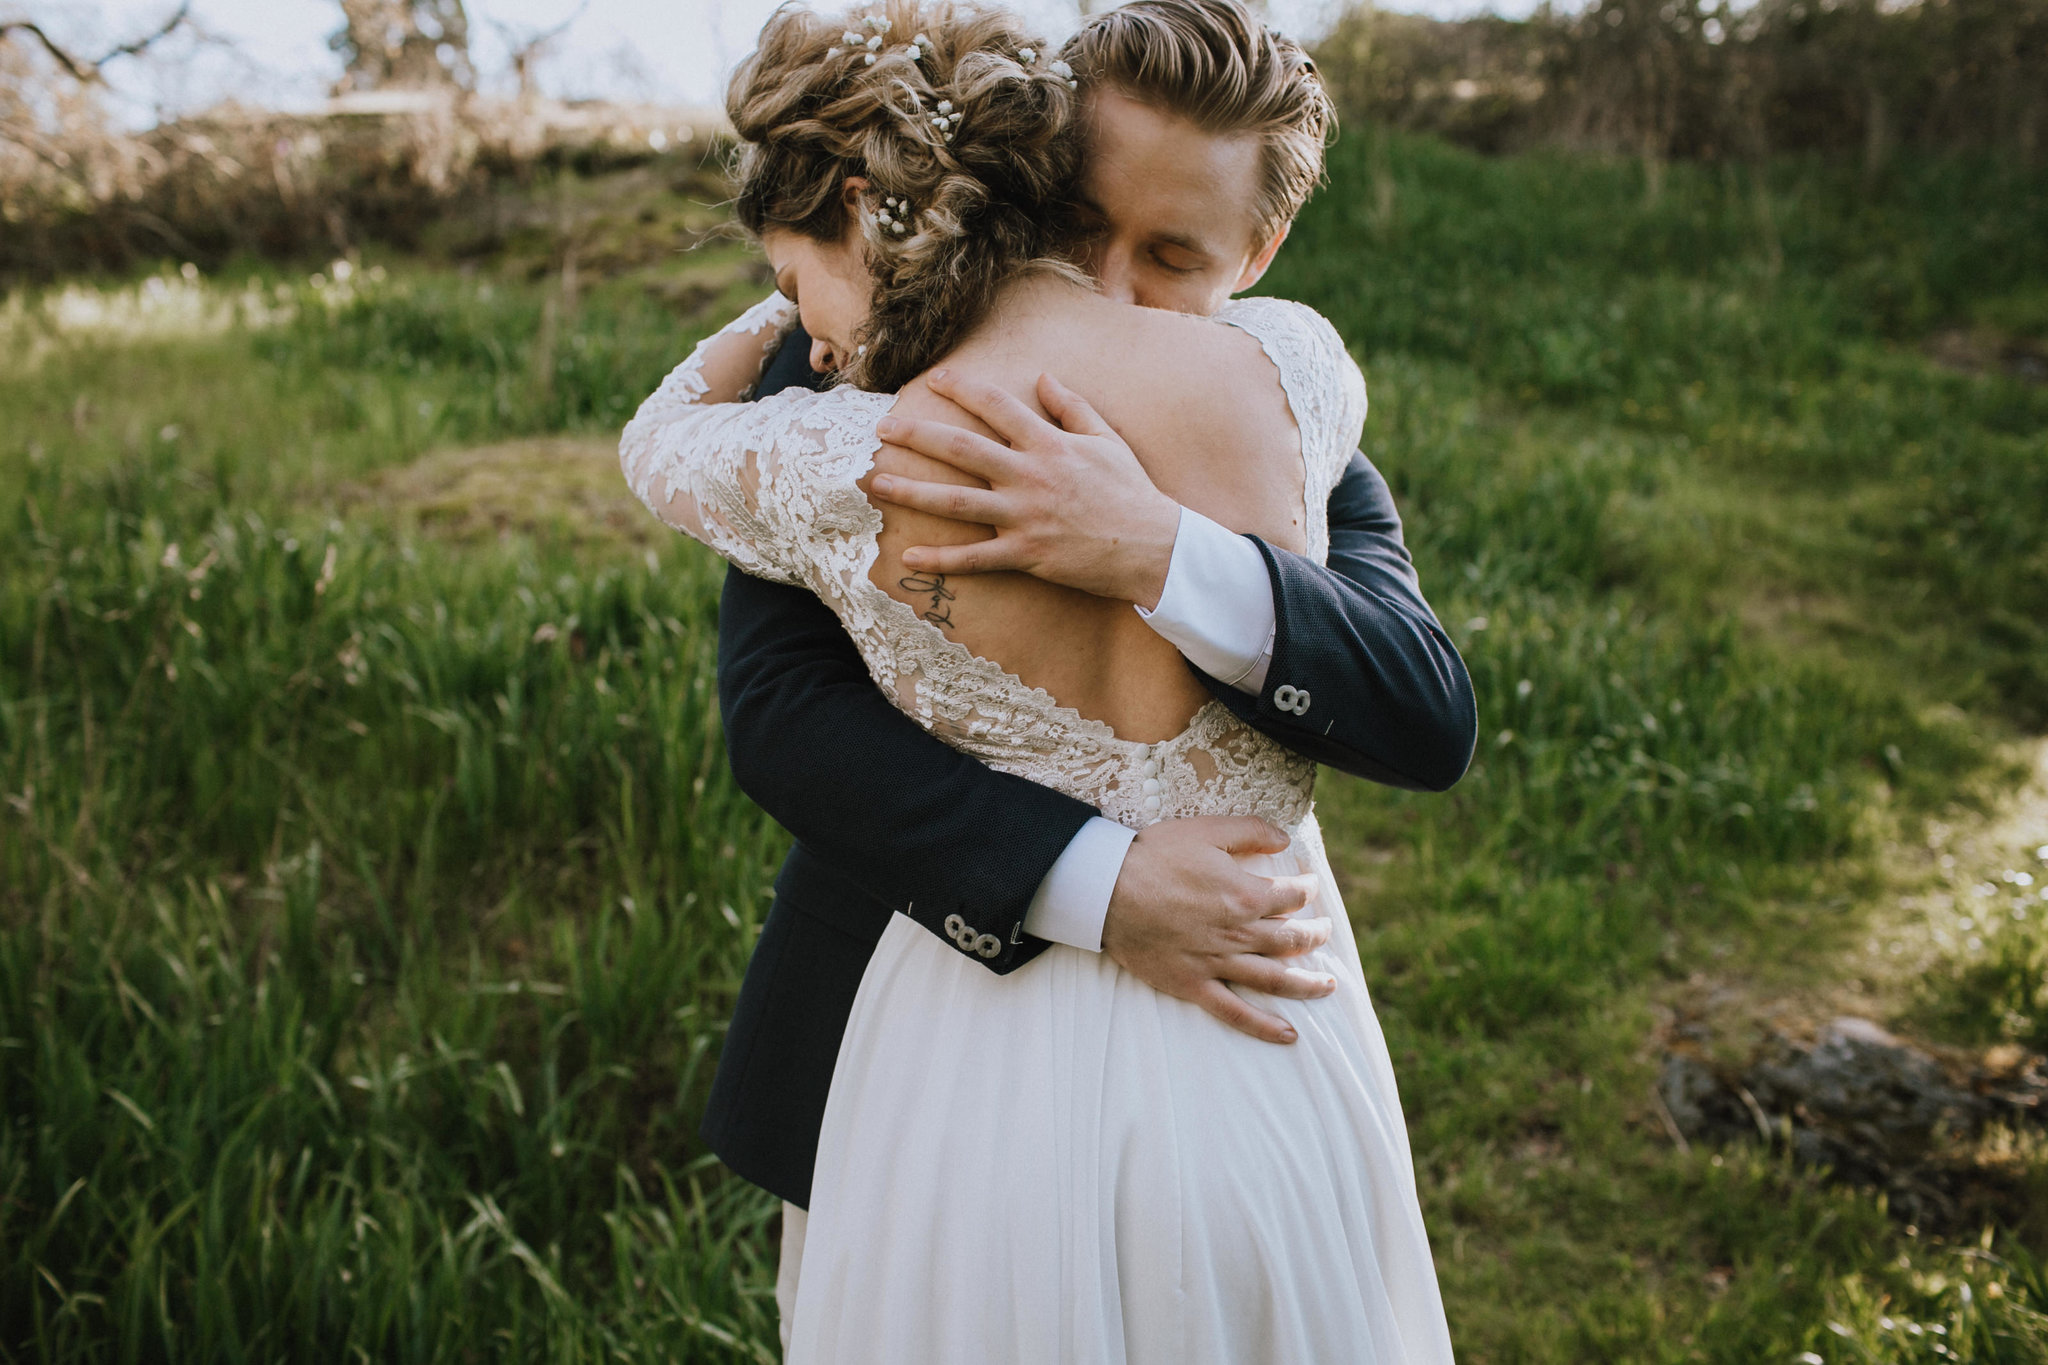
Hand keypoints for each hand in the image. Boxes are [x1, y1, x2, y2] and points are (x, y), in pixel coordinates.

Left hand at [869, 369, 1182, 607]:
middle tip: (882, 427)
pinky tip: (908, 556)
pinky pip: (976, 558)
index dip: (964, 389)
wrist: (1154, 546)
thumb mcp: (1107, 438)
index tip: (935, 378)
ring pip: (956, 502)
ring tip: (876, 482)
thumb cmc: (1131, 491)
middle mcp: (1030, 476)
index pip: (998, 407)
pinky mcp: (1026, 553)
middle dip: (919, 434)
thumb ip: (1070, 407)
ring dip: (912, 491)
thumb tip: (1042, 376)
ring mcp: (1025, 516)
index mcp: (1049, 444)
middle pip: (962, 449)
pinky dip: (941, 559)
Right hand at [1100, 816, 1336, 1043]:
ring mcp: (1217, 963)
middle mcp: (1239, 933)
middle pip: (1293, 939)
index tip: (1309, 886)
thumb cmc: (1154, 856)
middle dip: (1316, 935)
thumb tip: (1284, 839)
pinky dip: (1263, 1026)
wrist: (1106, 890)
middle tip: (1324, 931)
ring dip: (1307, 984)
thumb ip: (1250, 831)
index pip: (1293, 896)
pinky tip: (1288, 1035)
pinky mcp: (1193, 985)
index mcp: (1245, 895)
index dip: (1307, 890)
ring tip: (1327, 986)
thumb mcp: (1206, 829)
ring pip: (1275, 979)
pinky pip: (1235, 1012)